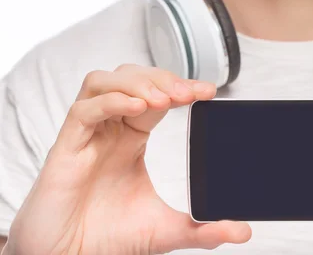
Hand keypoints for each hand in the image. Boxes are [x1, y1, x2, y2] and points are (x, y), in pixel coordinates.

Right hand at [4, 64, 250, 254]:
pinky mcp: (65, 148)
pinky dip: (110, 101)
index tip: (209, 91)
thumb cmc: (107, 237)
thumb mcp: (166, 230)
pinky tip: (135, 106)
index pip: (159, 96)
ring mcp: (87, 136)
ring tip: (163, 99)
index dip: (182, 87)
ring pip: (104, 82)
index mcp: (131, 139)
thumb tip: (243, 230)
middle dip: (162, 78)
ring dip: (137, 81)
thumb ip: (203, 228)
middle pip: (132, 78)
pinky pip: (83, 110)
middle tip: (188, 93)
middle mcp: (109, 130)